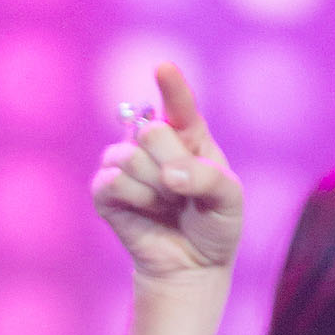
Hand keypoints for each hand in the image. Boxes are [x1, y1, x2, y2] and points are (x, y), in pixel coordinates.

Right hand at [93, 63, 241, 280]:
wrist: (192, 266)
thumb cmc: (214, 226)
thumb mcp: (229, 198)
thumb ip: (206, 177)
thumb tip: (168, 173)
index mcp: (188, 134)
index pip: (178, 104)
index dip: (172, 86)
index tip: (163, 68)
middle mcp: (154, 144)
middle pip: (150, 131)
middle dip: (169, 164)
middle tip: (181, 191)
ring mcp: (126, 166)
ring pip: (128, 157)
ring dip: (152, 188)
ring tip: (166, 205)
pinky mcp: (105, 193)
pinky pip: (110, 182)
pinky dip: (134, 200)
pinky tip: (147, 211)